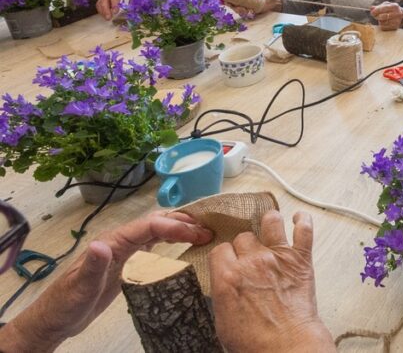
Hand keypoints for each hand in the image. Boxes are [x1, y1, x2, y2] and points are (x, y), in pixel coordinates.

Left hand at [0, 212, 211, 351]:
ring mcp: (124, 250)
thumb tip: (102, 244)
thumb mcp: (80, 287)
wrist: (56, 318)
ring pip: (156, 230)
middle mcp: (120, 241)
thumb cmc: (67, 303)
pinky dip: (170, 239)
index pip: (149, 226)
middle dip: (183, 222)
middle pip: (156, 222)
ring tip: (203, 233)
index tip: (197, 233)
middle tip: (209, 230)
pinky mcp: (126, 261)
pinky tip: (182, 243)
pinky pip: (153, 243)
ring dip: (179, 228)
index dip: (174, 226)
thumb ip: (93, 265)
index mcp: (112, 242)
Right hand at [96, 0, 141, 19]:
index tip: (115, 12)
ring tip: (107, 18)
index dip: (114, 4)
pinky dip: (100, 9)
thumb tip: (135, 5)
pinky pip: (99, 2)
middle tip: (109, 18)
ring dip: (102, 11)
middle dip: (105, 9)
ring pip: (100, 1)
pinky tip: (105, 15)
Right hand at [210, 211, 333, 352]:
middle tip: (252, 257)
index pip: (221, 249)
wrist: (287, 346)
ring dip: (271, 223)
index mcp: (227, 277)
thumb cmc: (255, 343)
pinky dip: (302, 221)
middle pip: (244, 236)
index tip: (230, 260)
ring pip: (271, 222)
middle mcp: (252, 261)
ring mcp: (278, 257)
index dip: (226, 255)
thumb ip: (222, 294)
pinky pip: (304, 230)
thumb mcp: (223, 321)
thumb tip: (224, 284)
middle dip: (247, 245)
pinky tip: (298, 219)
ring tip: (272, 228)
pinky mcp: (301, 259)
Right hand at [225, 0, 279, 17]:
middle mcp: (241, 3)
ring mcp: (245, 8)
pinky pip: (245, 14)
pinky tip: (250, 12)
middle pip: (233, 7)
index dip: (227, 2)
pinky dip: (246, 14)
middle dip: (234, 8)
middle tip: (240, 8)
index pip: (230, 0)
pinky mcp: (250, 12)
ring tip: (246, 10)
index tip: (228, 3)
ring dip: (240, 12)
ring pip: (239, 11)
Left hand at [370, 1, 402, 30]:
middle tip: (375, 16)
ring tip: (381, 19)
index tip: (372, 12)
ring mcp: (397, 21)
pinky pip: (384, 27)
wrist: (402, 16)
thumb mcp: (386, 5)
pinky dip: (382, 25)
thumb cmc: (391, 9)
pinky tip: (384, 22)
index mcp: (395, 6)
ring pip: (382, 22)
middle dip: (376, 16)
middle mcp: (397, 14)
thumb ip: (378, 6)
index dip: (376, 11)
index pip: (383, 9)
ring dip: (379, 21)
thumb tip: (371, 8)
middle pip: (382, 16)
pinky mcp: (395, 27)